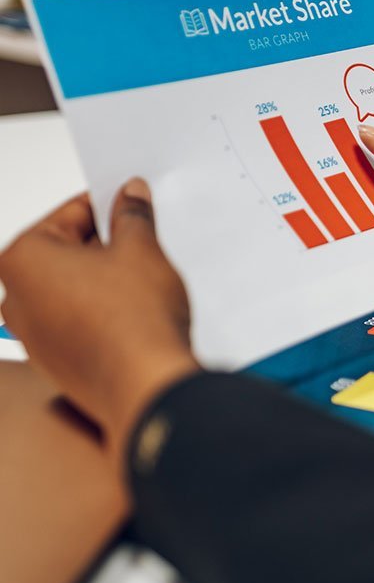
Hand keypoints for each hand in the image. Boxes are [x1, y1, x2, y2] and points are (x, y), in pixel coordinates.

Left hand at [0, 181, 198, 461]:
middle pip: (68, 253)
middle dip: (106, 246)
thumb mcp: (141, 250)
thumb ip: (132, 216)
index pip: (70, 214)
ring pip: (74, 290)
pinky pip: (80, 323)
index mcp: (22, 260)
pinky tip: (137, 314)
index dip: (109, 206)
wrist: (147, 385)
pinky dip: (105, 313)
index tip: (132, 205)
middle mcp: (16, 299)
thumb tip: (130, 196)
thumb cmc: (134, 321)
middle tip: (145, 244)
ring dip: (107, 281)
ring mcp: (34, 336)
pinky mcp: (57, 363)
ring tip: (145, 283)